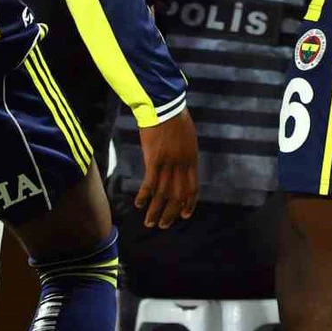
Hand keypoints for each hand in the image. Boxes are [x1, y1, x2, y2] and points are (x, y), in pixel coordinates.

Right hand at [135, 109, 198, 229]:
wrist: (165, 104)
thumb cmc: (175, 116)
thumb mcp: (187, 137)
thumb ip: (185, 154)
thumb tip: (181, 164)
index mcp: (192, 160)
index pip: (192, 189)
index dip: (188, 205)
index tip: (183, 215)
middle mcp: (181, 165)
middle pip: (177, 196)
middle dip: (170, 214)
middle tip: (163, 226)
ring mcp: (168, 163)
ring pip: (162, 194)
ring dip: (155, 211)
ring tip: (150, 223)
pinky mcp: (153, 159)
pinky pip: (149, 183)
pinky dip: (144, 195)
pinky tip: (138, 204)